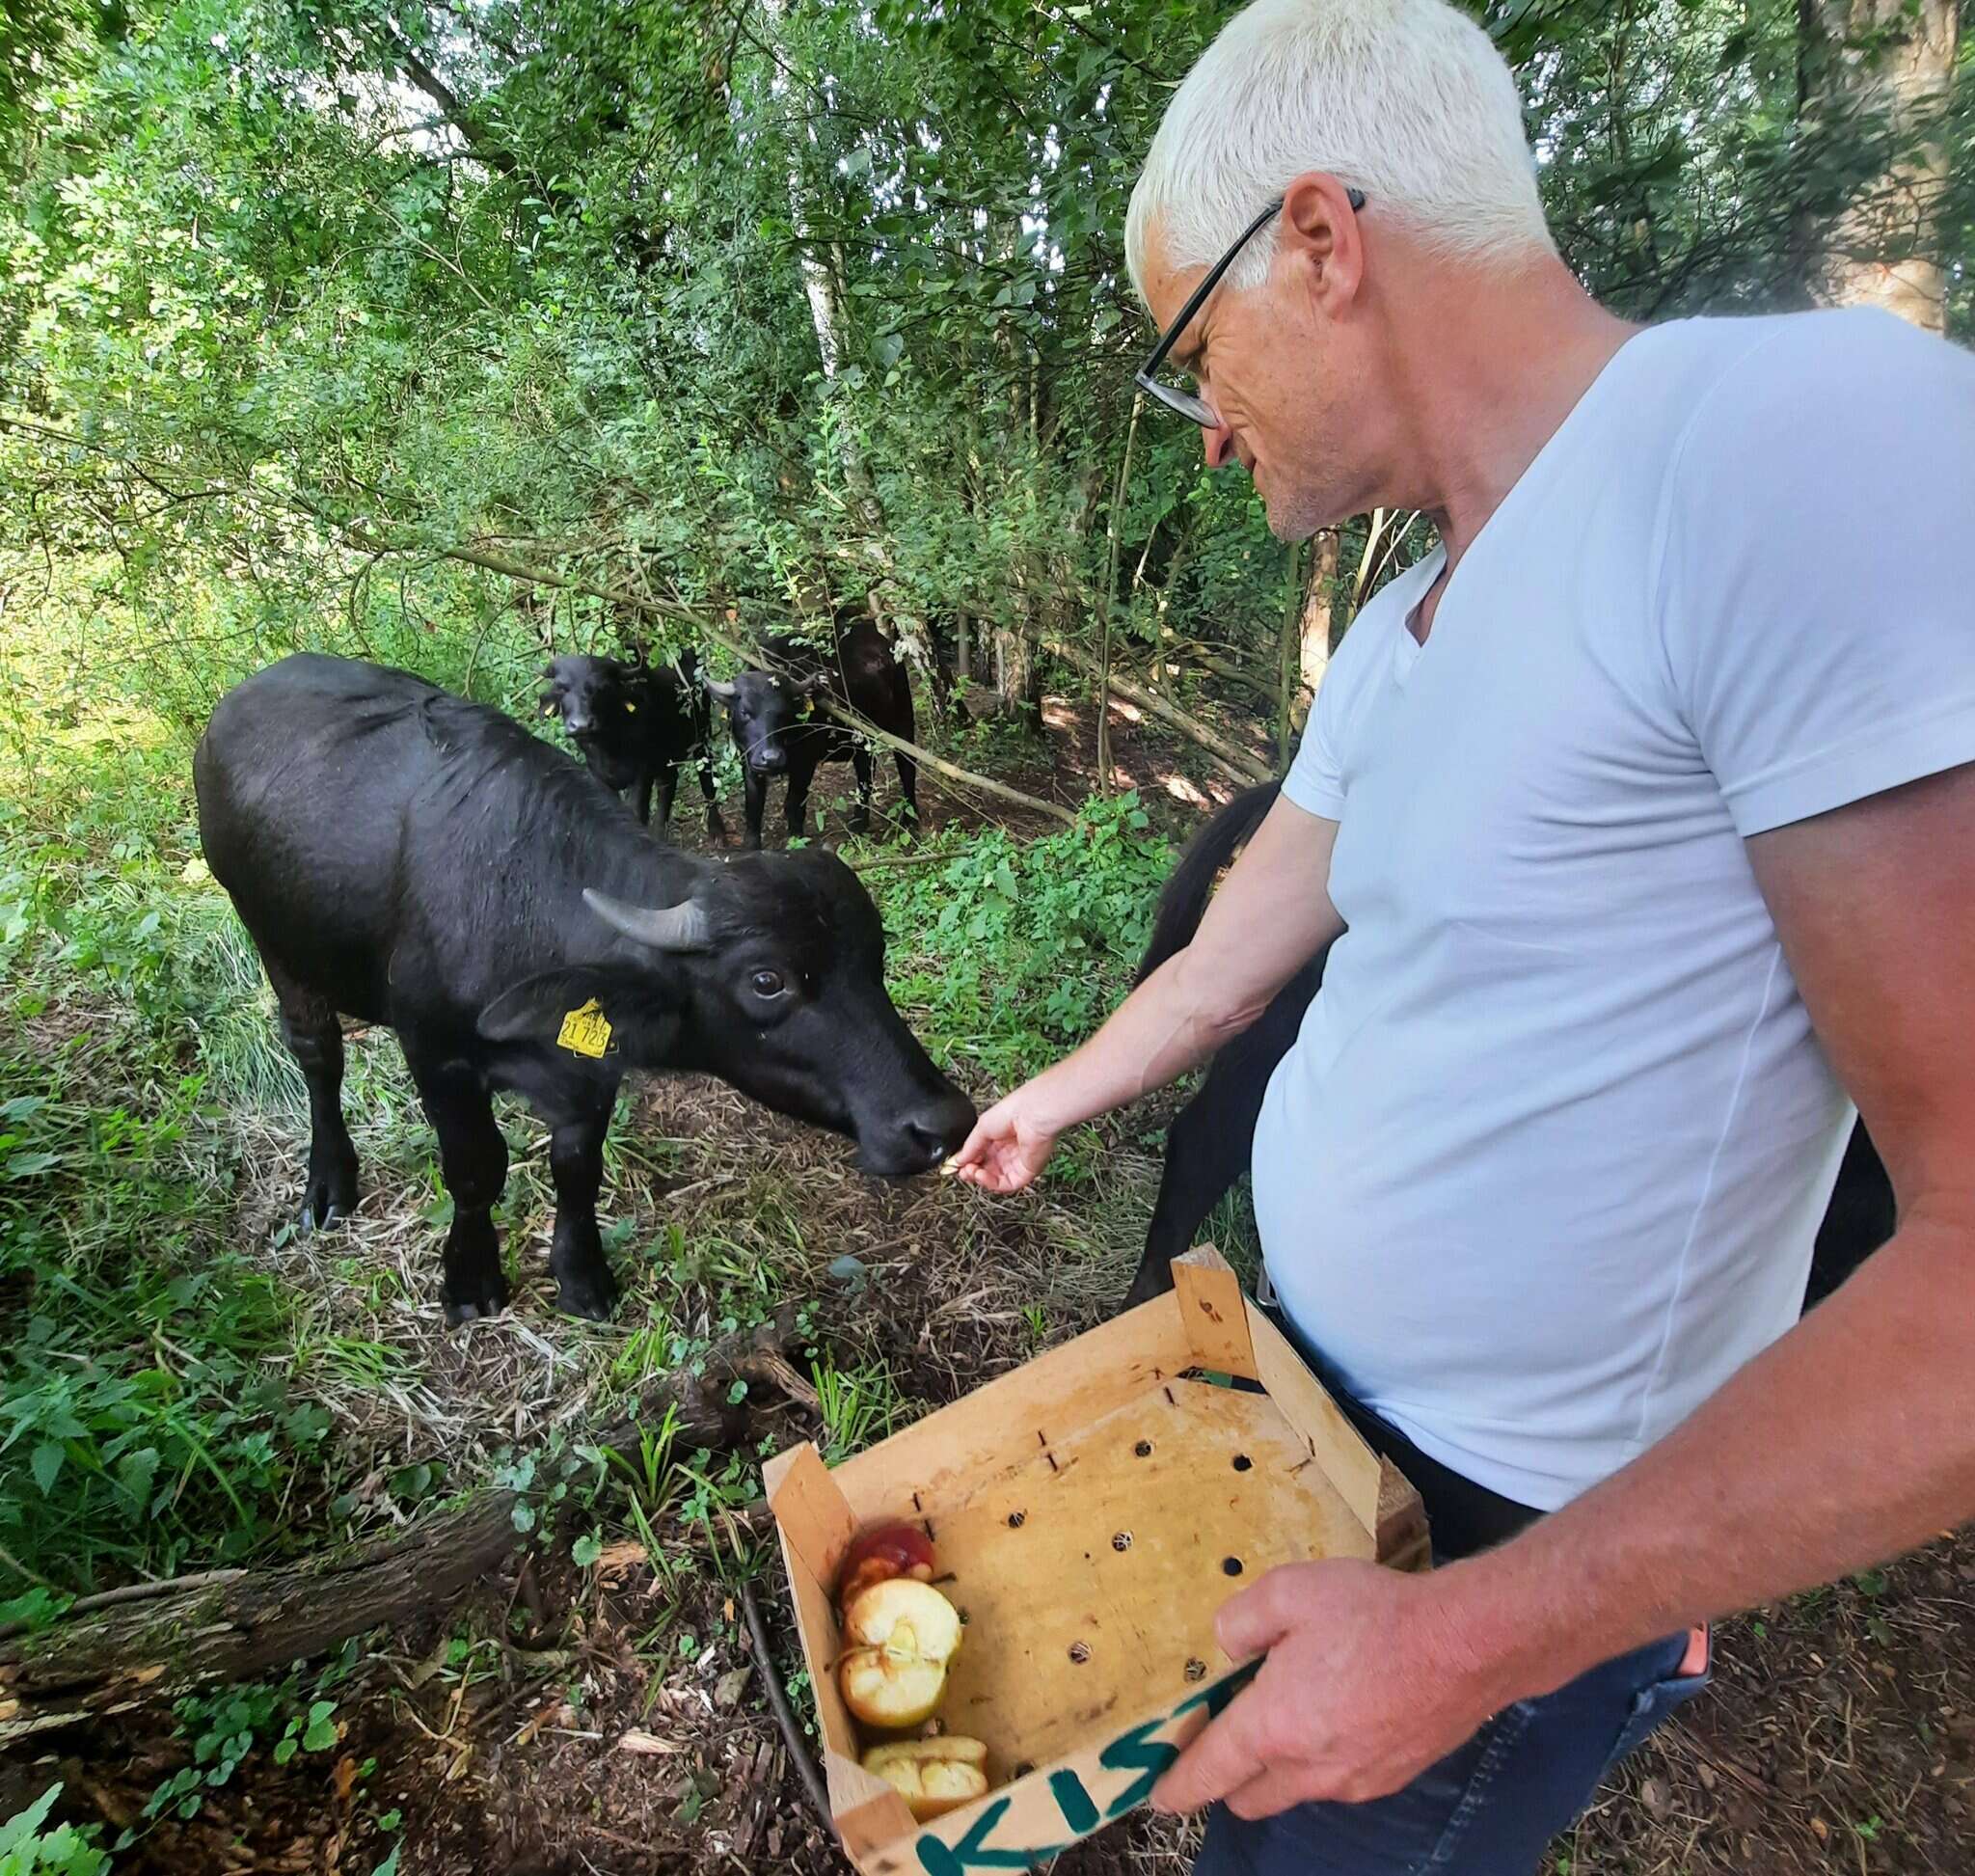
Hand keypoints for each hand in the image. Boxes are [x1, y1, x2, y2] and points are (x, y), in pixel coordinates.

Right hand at [946, 1085, 1062, 1193]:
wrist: (1032, 1114)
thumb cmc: (1012, 1112)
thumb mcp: (981, 1128)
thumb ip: (969, 1147)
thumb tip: (957, 1160)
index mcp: (997, 1138)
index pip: (980, 1156)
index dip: (967, 1162)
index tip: (956, 1164)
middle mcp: (1007, 1151)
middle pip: (986, 1170)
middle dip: (972, 1172)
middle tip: (963, 1170)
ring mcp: (1017, 1162)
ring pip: (995, 1180)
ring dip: (980, 1178)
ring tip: (971, 1172)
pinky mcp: (1026, 1172)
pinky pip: (1007, 1184)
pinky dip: (991, 1183)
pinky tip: (981, 1175)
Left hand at [1152, 1559, 1508, 1818]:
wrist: (1468, 1644)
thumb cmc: (1375, 1613)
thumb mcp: (1290, 1590)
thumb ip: (1241, 1620)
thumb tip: (1225, 1647)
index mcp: (1274, 1727)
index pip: (1210, 1772)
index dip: (1177, 1786)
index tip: (1157, 1794)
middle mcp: (1310, 1768)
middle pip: (1248, 1796)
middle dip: (1226, 1777)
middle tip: (1225, 1730)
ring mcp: (1354, 1781)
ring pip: (1294, 1790)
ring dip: (1278, 1766)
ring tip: (1290, 1706)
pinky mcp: (1390, 1777)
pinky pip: (1336, 1779)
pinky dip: (1321, 1758)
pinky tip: (1338, 1708)